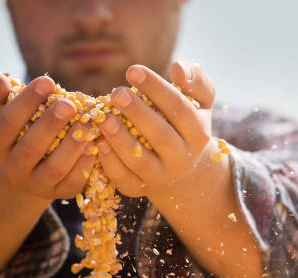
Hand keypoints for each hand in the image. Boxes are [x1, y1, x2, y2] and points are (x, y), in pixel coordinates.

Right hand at [0, 74, 95, 199]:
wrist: (14, 170)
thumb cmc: (7, 130)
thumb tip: (1, 80)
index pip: (7, 123)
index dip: (26, 102)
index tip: (47, 81)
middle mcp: (11, 169)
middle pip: (31, 148)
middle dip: (51, 124)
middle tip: (69, 104)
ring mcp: (34, 185)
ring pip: (54, 168)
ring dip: (72, 146)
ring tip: (87, 123)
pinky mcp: (57, 193)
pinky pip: (72, 182)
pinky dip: (85, 164)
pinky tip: (95, 143)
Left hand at [96, 61, 216, 197]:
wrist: (184, 172)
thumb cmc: (186, 124)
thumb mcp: (200, 102)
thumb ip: (195, 80)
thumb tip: (177, 67)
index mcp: (198, 133)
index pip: (178, 108)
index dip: (155, 88)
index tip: (132, 70)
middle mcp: (182, 159)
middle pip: (159, 135)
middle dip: (136, 112)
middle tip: (116, 92)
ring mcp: (160, 177)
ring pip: (139, 160)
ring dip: (119, 138)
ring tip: (103, 117)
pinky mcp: (139, 190)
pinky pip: (123, 178)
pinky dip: (109, 162)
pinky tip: (97, 142)